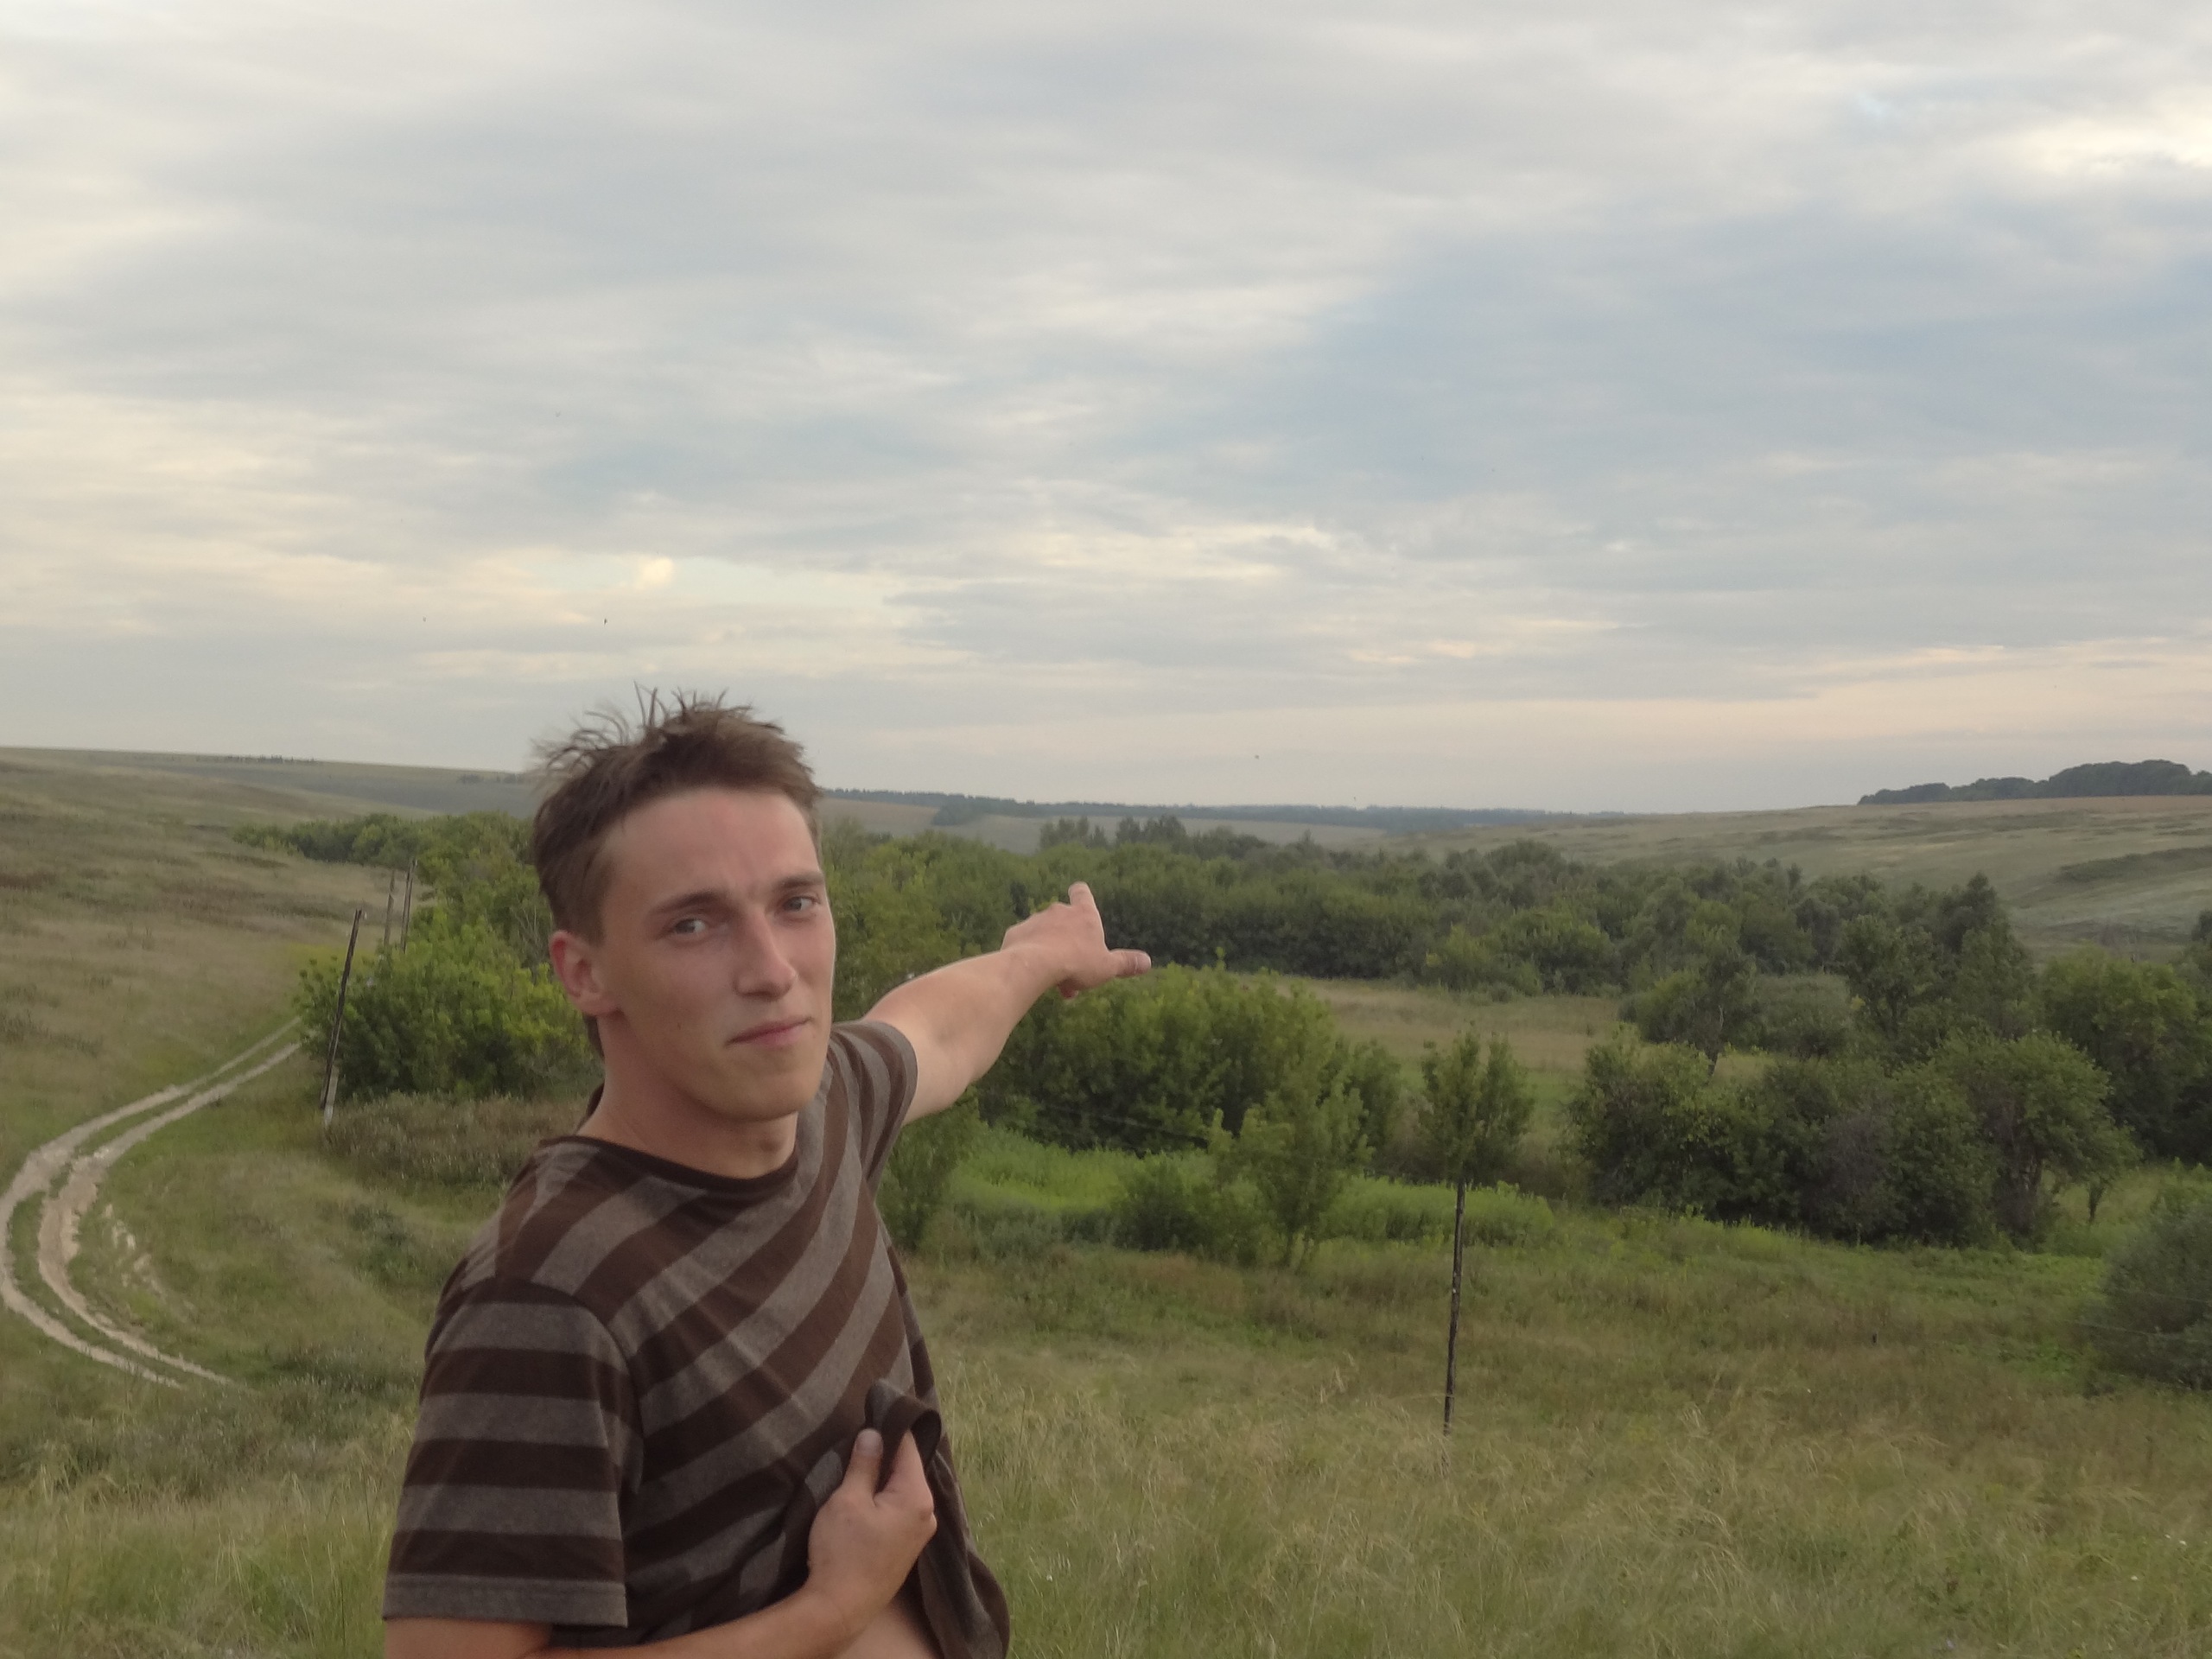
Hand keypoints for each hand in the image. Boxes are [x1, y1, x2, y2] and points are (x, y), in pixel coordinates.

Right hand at [803, 1429, 937, 1642]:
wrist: (839, 1608)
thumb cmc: (842, 1551)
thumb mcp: (848, 1500)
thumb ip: (864, 1464)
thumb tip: (874, 1433)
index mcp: (917, 1496)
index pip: (909, 1447)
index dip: (890, 1428)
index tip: (873, 1413)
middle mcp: (928, 1513)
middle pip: (908, 1468)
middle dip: (887, 1454)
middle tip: (861, 1439)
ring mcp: (920, 1533)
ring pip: (904, 1489)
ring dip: (884, 1478)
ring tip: (860, 1465)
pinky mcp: (907, 1547)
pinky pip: (902, 1508)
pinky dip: (886, 1497)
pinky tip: (868, 1495)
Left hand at [1002, 881, 1151, 998]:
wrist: (1034, 965)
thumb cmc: (1076, 962)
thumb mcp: (1107, 967)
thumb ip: (1125, 963)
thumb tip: (1148, 962)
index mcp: (1083, 914)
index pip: (1082, 892)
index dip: (1082, 895)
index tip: (1081, 900)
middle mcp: (1058, 911)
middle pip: (1064, 919)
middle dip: (1069, 942)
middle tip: (1074, 970)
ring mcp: (1035, 920)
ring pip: (1045, 934)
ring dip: (1051, 951)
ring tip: (1056, 980)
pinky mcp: (1016, 933)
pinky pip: (1026, 942)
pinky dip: (1031, 954)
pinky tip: (1034, 974)